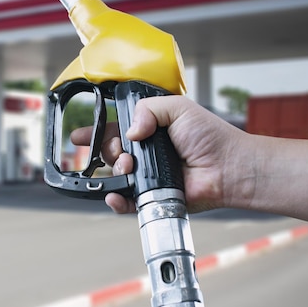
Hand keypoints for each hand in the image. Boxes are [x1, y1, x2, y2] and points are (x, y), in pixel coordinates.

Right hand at [71, 95, 250, 213]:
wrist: (228, 166)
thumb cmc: (211, 136)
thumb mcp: (178, 107)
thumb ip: (148, 109)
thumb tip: (129, 131)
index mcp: (150, 129)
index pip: (116, 130)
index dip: (96, 133)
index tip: (79, 136)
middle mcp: (147, 152)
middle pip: (111, 152)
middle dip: (108, 151)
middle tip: (122, 151)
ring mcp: (149, 175)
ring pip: (116, 176)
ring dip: (115, 171)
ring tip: (128, 167)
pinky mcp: (153, 196)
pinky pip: (128, 201)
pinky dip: (117, 200)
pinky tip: (116, 194)